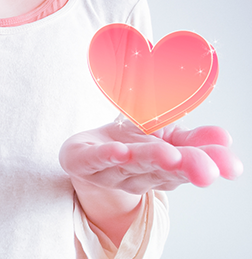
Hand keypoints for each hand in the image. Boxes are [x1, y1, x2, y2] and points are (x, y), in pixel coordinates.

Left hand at [60, 118, 242, 194]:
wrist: (83, 154)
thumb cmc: (128, 145)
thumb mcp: (164, 139)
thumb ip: (192, 141)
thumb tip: (224, 139)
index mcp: (161, 170)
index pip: (186, 168)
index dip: (207, 166)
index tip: (230, 166)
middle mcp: (138, 175)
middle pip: (162, 171)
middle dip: (185, 168)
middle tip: (206, 169)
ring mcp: (109, 171)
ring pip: (131, 166)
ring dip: (150, 160)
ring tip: (168, 155)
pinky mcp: (83, 162)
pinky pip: (95, 160)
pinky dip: (107, 156)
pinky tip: (120, 151)